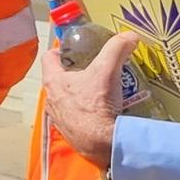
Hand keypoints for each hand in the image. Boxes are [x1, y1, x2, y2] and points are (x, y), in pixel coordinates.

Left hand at [41, 31, 133, 169]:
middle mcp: (50, 99)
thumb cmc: (96, 105)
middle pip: (59, 78)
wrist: (101, 143)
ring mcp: (58, 117)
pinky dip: (85, 111)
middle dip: (76, 72)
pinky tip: (102, 111)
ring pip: (67, 98)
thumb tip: (130, 35)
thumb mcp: (107, 71)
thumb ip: (117, 49)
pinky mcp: (69, 132)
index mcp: (53, 81)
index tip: (76, 49)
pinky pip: (75, 116)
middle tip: (94, 69)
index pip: (49, 57)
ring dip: (81, 93)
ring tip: (101, 90)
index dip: (61, 50)